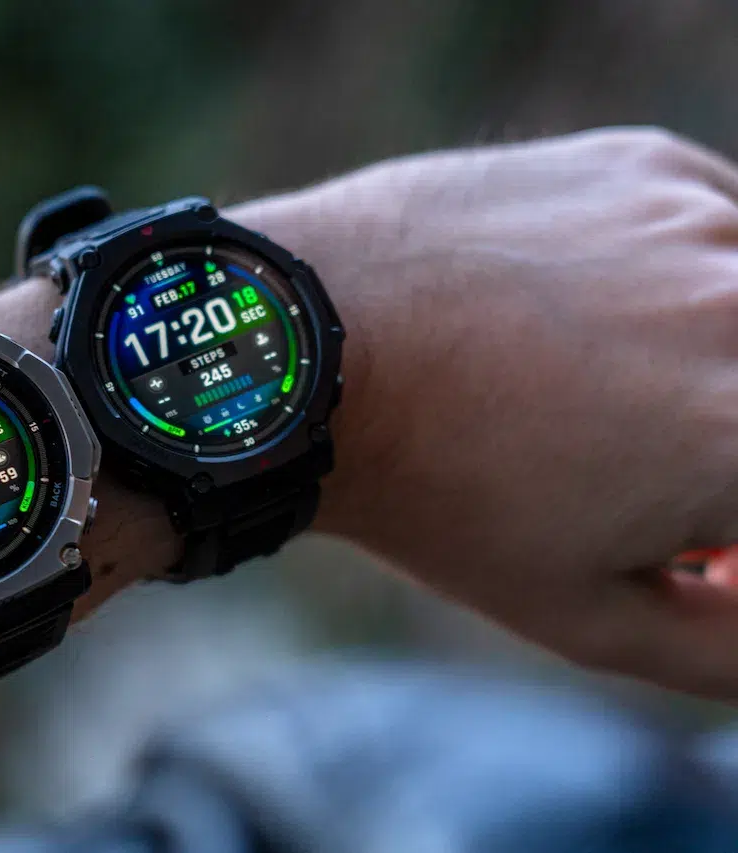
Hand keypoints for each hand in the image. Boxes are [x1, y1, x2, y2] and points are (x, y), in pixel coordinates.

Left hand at [232, 127, 737, 697]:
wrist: (314, 351)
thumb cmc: (434, 494)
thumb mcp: (583, 618)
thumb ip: (725, 644)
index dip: (717, 518)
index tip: (688, 531)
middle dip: (714, 435)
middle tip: (640, 454)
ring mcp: (704, 226)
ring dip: (714, 352)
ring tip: (598, 384)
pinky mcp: (650, 165)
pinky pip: (717, 229)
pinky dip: (686, 278)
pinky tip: (589, 309)